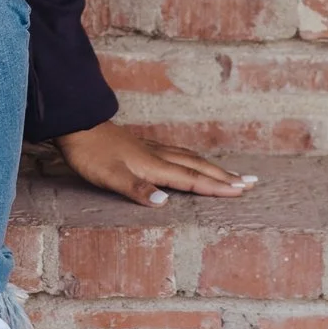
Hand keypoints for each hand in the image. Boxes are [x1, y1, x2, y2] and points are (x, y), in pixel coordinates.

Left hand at [52, 122, 254, 206]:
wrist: (75, 126)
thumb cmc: (90, 154)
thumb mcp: (109, 176)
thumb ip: (136, 189)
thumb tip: (163, 203)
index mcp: (154, 165)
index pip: (192, 179)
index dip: (217, 187)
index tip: (242, 191)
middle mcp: (158, 155)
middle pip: (199, 167)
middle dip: (225, 176)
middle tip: (252, 182)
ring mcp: (151, 149)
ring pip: (190, 159)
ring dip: (213, 168)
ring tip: (233, 174)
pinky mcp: (143, 146)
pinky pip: (179, 154)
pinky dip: (194, 160)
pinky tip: (193, 161)